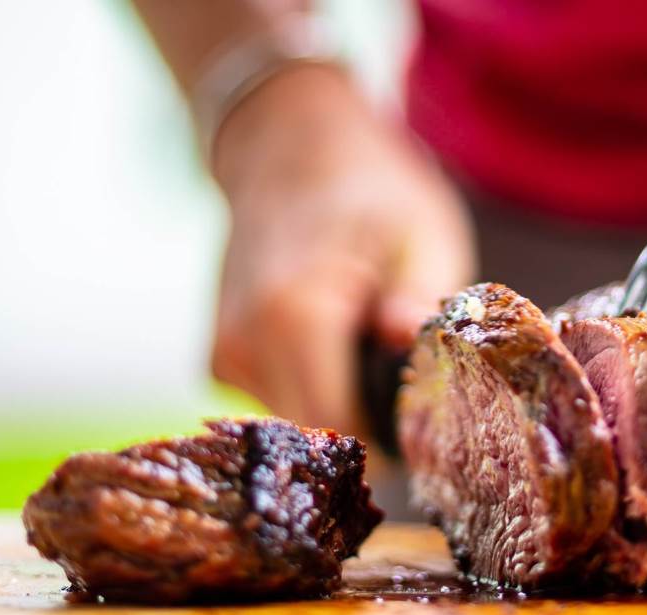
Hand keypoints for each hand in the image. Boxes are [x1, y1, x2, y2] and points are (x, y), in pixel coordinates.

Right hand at [210, 64, 473, 438]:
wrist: (287, 146)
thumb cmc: (368, 189)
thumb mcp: (420, 233)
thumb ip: (416, 296)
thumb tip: (408, 345)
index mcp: (291, 314)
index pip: (343, 427)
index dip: (392, 436)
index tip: (427, 421)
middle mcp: (241, 343)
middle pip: (316, 434)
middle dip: (368, 426)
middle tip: (409, 389)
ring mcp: (223, 353)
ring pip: (296, 423)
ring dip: (340, 405)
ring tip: (368, 351)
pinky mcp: (219, 358)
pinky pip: (276, 403)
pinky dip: (312, 389)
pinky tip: (334, 349)